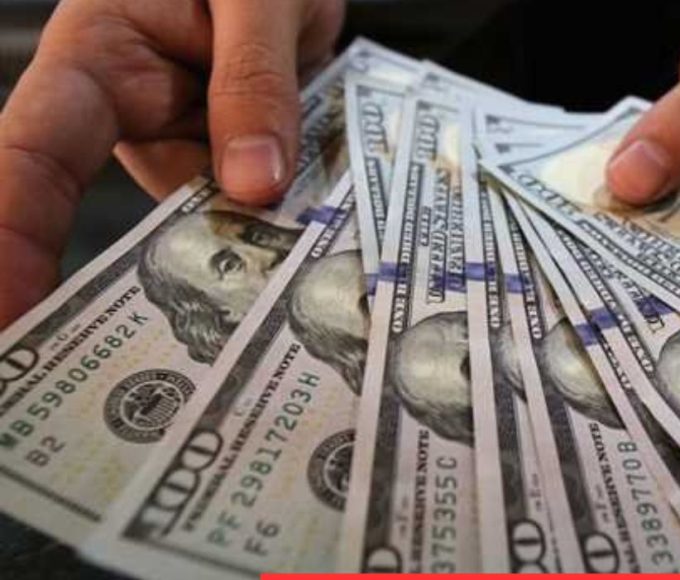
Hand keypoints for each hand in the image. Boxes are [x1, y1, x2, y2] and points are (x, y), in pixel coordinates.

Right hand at [0, 0, 344, 328]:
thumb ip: (255, 78)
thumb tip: (254, 184)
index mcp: (99, 61)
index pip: (36, 153)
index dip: (13, 233)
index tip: (7, 312)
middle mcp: (134, 117)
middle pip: (136, 218)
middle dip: (164, 285)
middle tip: (199, 351)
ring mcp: (191, 148)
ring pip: (219, 225)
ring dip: (267, 254)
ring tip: (313, 282)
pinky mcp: (242, 165)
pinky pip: (267, 212)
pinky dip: (301, 230)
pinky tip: (336, 248)